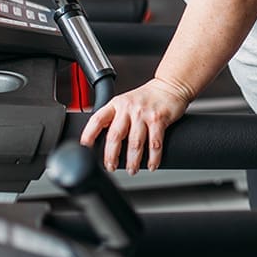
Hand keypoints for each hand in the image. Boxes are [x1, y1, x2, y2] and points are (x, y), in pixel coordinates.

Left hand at [79, 78, 193, 173]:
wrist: (170, 86)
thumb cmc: (147, 97)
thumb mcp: (125, 102)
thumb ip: (115, 117)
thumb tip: (103, 141)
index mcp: (116, 104)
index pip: (97, 119)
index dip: (89, 134)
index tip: (85, 148)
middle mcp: (128, 108)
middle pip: (115, 136)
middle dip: (111, 155)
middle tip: (111, 167)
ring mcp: (143, 114)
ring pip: (135, 143)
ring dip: (132, 161)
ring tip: (132, 170)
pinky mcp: (159, 120)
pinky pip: (154, 144)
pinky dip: (153, 158)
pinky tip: (152, 165)